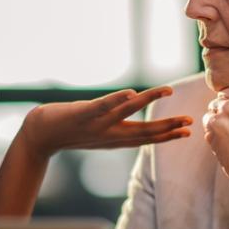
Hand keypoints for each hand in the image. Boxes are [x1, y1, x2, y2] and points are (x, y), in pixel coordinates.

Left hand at [21, 86, 192, 157]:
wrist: (39, 136)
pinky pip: (102, 106)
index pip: (147, 137)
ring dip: (147, 101)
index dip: (168, 135)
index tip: (189, 131)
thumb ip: (117, 126)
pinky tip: (130, 93)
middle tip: (189, 122)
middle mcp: (109, 134)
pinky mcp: (82, 114)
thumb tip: (132, 111)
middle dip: (167, 126)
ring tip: (166, 90)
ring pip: (126, 113)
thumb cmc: (69, 131)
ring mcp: (96, 124)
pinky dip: (116, 101)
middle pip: (143, 130)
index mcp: (115, 138)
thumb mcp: (98, 133)